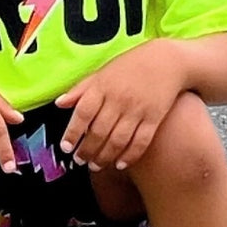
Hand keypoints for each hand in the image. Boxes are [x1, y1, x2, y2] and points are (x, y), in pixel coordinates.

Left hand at [54, 40, 183, 172]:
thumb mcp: (102, 72)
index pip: (83, 113)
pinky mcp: (154, 117)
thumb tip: (59, 103)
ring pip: (118, 140)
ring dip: (104, 157)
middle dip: (87, 150)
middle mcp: (119, 99)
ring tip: (96, 165)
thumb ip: (81, 89)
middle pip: (99, 131)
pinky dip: (129, 156)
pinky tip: (120, 164)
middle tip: (80, 160)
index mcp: (102, 86)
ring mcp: (137, 109)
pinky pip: (141, 142)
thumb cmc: (130, 66)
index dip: (72, 133)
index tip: (66, 147)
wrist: (167, 60)